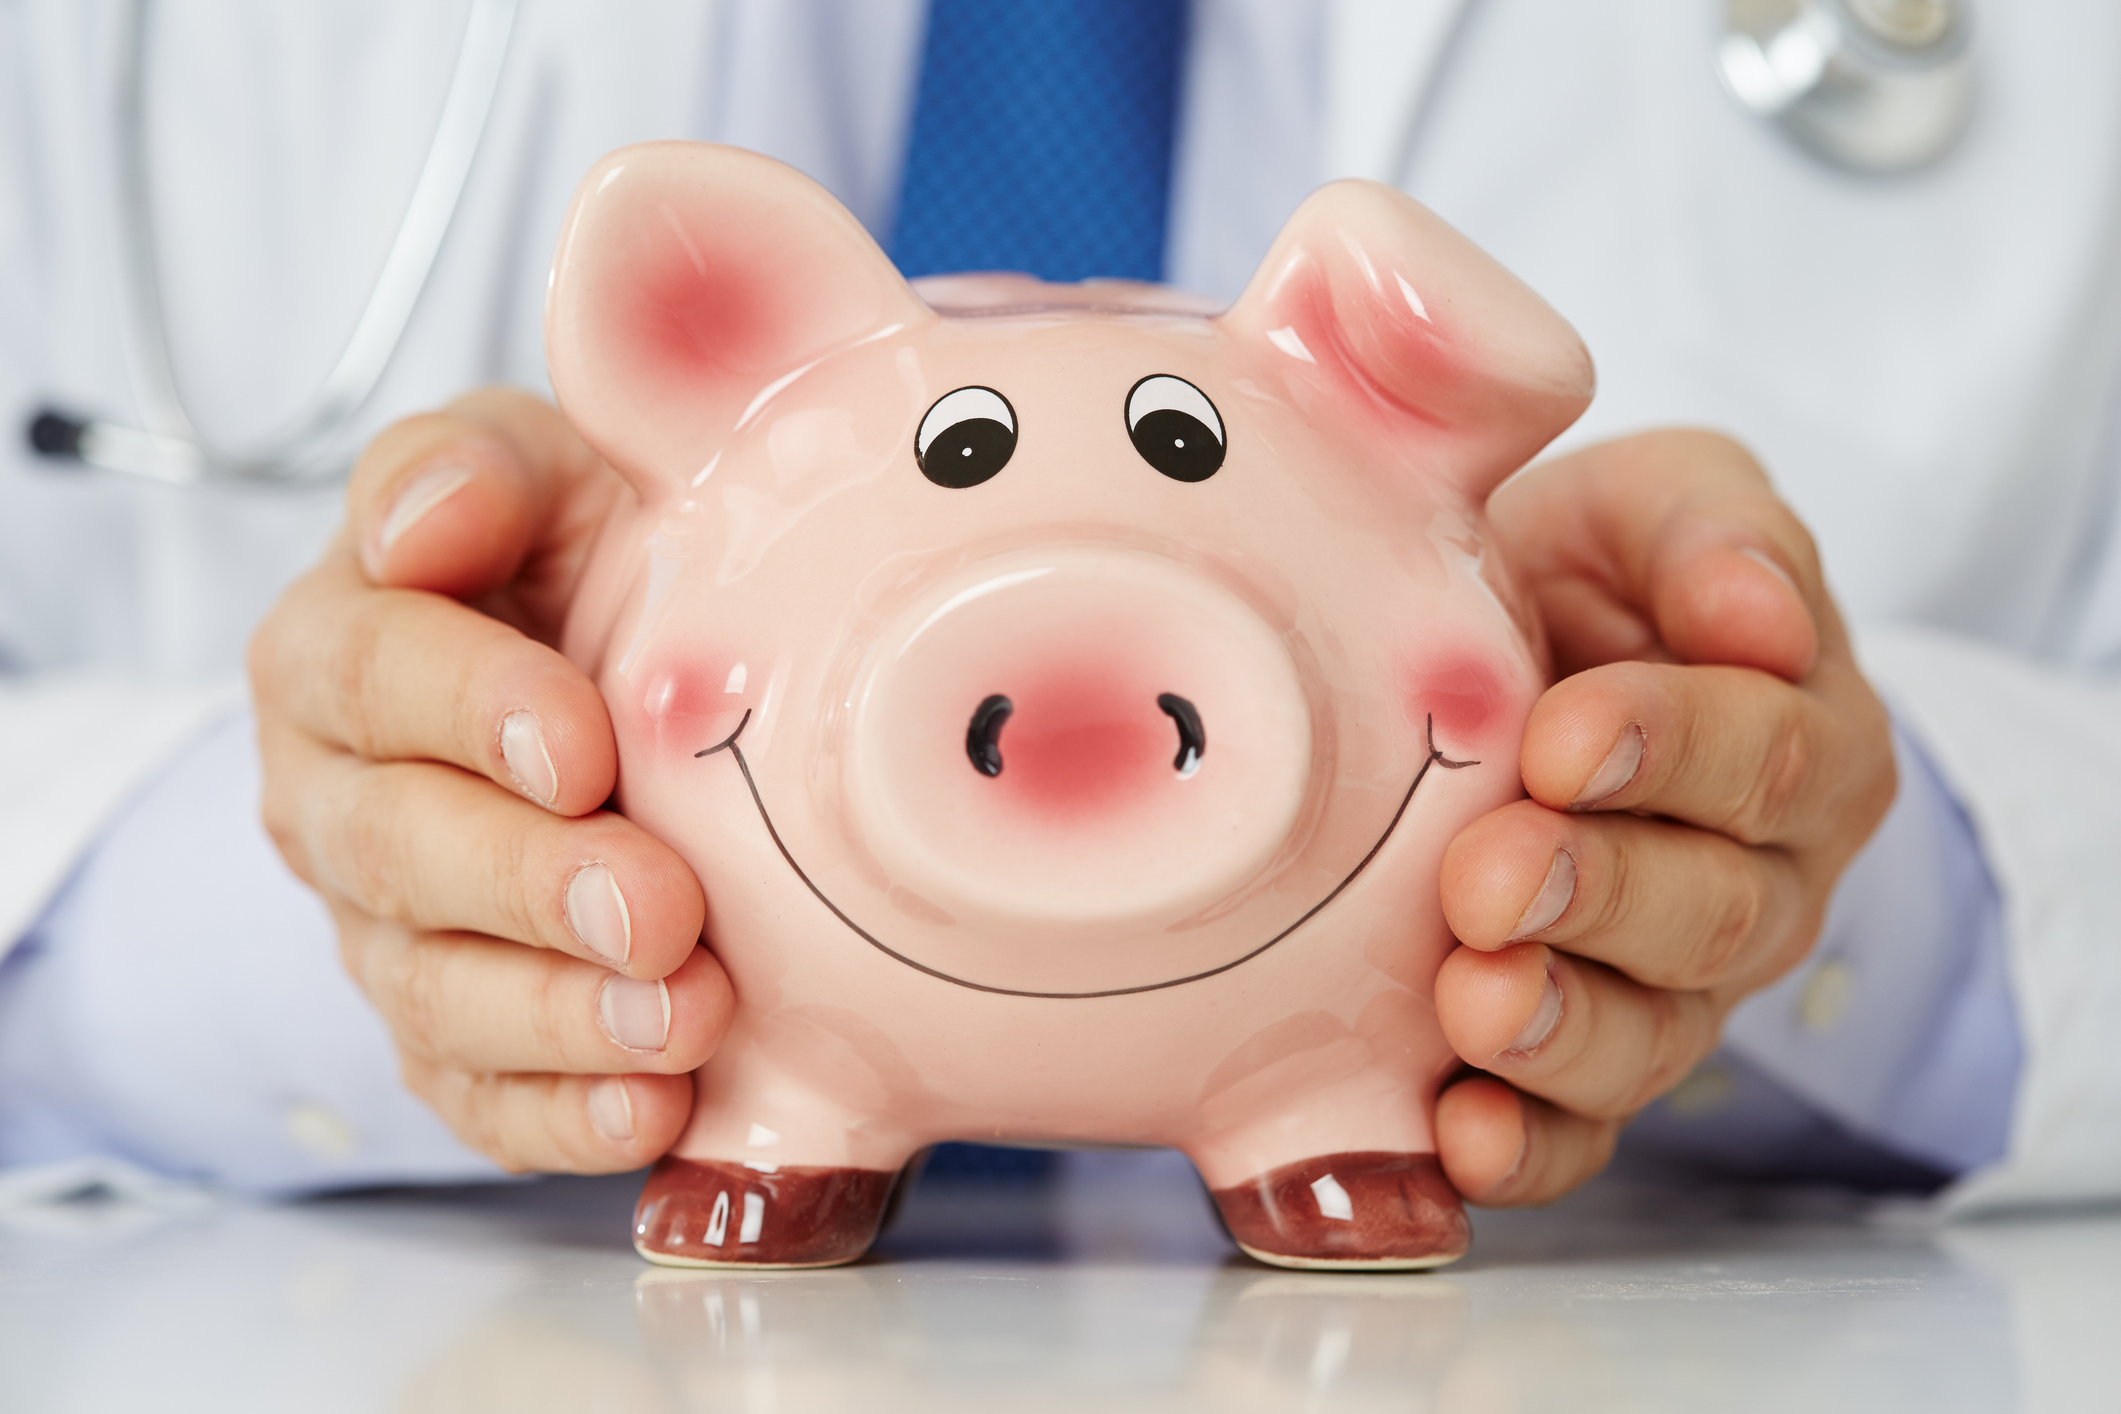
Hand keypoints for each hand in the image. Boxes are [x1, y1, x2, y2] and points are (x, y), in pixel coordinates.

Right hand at [250, 388, 732, 1172]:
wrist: (632, 670)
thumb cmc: (584, 557)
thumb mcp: (544, 471)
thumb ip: (476, 465)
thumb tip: (425, 518)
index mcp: (339, 650)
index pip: (370, 677)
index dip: (470, 712)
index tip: (583, 746)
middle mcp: (340, 801)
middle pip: (399, 855)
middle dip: (531, 888)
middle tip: (659, 909)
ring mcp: (392, 930)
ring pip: (437, 994)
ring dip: (563, 1018)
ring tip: (682, 1019)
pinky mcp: (457, 1033)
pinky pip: (479, 1098)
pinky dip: (560, 1117)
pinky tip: (650, 1110)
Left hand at [1432, 429, 1896, 1204]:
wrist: (1507, 673)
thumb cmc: (1589, 584)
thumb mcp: (1652, 510)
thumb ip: (1707, 529)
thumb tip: (1754, 608)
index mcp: (1799, 739)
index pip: (1765, 755)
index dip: (1671, 750)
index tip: (1563, 741)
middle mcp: (1758, 882)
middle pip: (1710, 912)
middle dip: (1598, 897)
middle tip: (1487, 879)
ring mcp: (1673, 989)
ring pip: (1649, 1036)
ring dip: (1558, 1030)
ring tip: (1473, 1005)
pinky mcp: (1585, 1066)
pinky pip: (1578, 1132)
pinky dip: (1525, 1145)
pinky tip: (1458, 1135)